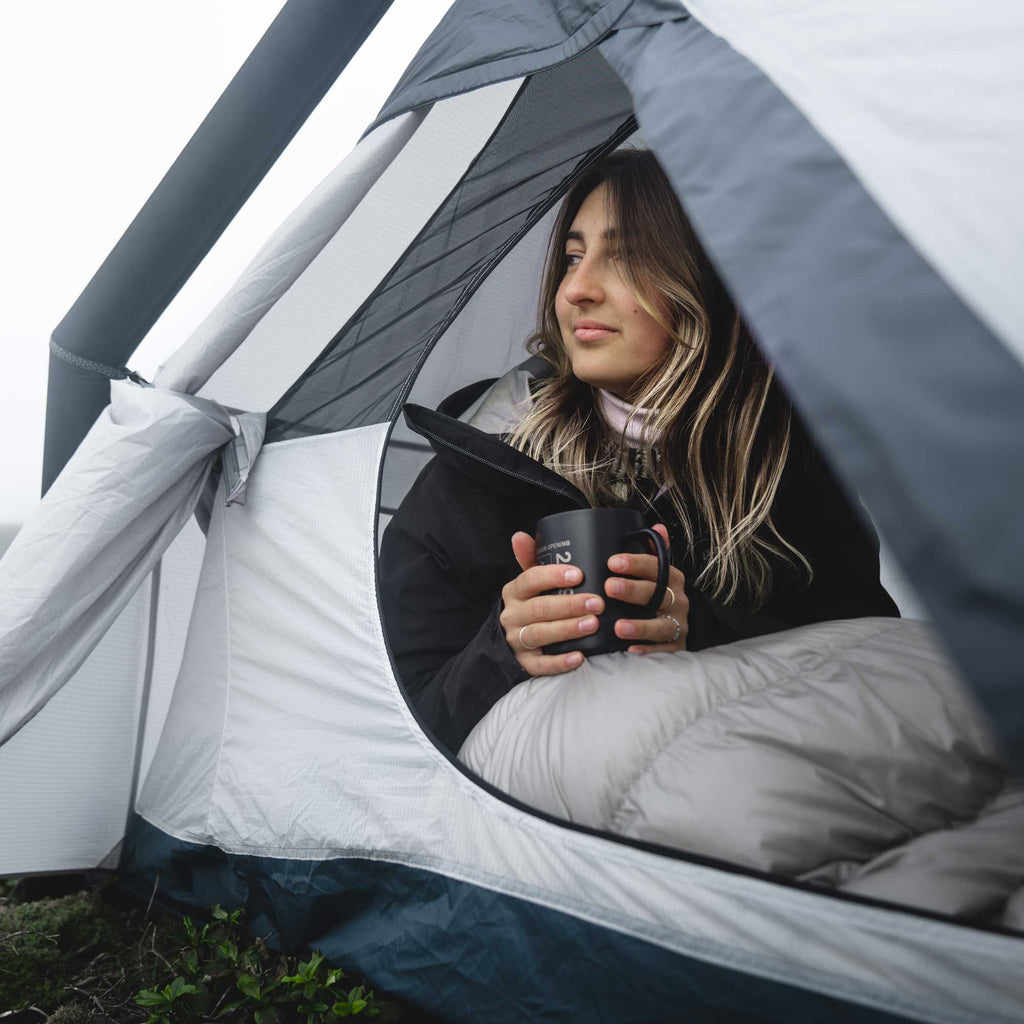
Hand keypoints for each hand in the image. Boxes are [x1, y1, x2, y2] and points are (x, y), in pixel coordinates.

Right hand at [500, 531, 604, 675]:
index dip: (553, 576)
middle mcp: (512, 615)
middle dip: (569, 605)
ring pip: (540, 634)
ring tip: (593, 624)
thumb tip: (520, 535)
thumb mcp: (528, 583)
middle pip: (539, 608)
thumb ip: (530, 560)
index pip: (530, 580)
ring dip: (567, 629)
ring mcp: (517, 640)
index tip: (579, 574)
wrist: (509, 641)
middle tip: (597, 602)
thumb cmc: (529, 605)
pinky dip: (560, 662)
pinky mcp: (525, 663)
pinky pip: (540, 665)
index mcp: (514, 592)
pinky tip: (580, 657)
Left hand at [604, 524, 688, 653]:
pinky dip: (648, 649)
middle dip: (632, 590)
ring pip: (661, 625)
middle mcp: (678, 599)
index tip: (613, 562)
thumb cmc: (664, 592)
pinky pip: (663, 649)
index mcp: (672, 578)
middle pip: (656, 594)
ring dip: (639, 626)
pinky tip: (630, 649)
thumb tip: (657, 527)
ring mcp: (678, 623)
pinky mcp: (677, 645)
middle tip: (609, 587)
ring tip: (618, 626)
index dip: (635, 563)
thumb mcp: (662, 571)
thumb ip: (657, 550)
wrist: (687, 620)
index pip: (655, 567)